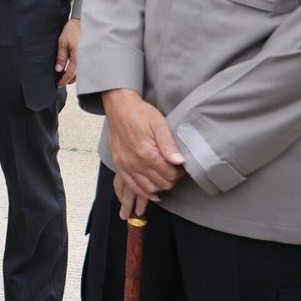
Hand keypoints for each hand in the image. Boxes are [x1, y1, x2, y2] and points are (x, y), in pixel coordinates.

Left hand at [55, 17, 80, 86]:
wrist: (83, 21)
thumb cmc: (73, 29)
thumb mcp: (63, 42)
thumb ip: (61, 56)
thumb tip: (58, 69)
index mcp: (77, 57)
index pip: (70, 74)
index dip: (64, 80)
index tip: (59, 84)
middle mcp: (84, 59)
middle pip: (77, 75)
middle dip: (70, 79)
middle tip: (62, 81)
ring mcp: (87, 57)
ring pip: (81, 71)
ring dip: (75, 75)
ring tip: (67, 75)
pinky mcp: (89, 53)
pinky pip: (84, 64)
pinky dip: (79, 69)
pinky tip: (74, 67)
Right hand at [102, 88, 185, 219]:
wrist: (119, 107)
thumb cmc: (140, 113)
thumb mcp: (158, 124)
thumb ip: (169, 145)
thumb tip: (180, 162)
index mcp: (147, 153)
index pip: (169, 175)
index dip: (179, 173)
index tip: (181, 166)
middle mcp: (135, 163)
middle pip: (160, 184)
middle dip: (171, 180)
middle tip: (175, 170)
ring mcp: (126, 166)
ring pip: (148, 188)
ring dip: (159, 186)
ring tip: (165, 177)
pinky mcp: (119, 165)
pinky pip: (132, 186)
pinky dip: (143, 192)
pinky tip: (152, 192)